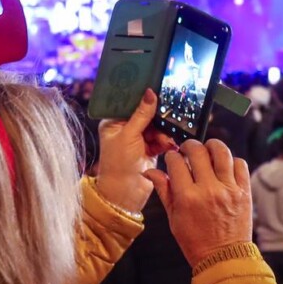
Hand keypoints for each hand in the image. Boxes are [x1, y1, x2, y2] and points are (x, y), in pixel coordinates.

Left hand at [96, 89, 173, 212]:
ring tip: (164, 141)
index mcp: (114, 122)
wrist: (125, 193)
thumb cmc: (118, 164)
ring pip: (156, 127)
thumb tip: (150, 93)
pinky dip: (166, 142)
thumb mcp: (129, 135)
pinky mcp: (150, 149)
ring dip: (163, 133)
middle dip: (157, 118)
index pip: (129, 103)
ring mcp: (138, 139)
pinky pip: (162, 139)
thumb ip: (142, 114)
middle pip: (146, 114)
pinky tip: (168, 146)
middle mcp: (126, 129)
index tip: (156, 91)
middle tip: (166, 118)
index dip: (142, 98)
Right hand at [144, 138, 251, 267]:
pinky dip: (231, 160)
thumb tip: (150, 172)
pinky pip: (240, 164)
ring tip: (207, 150)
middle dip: (189, 146)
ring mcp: (229, 189)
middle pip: (198, 151)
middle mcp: (209, 189)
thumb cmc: (196, 241)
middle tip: (187, 151)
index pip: (176, 162)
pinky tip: (224, 166)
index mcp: (187, 197)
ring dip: (212, 146)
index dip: (171, 156)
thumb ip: (164, 191)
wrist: (224, 258)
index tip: (172, 159)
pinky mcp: (244, 191)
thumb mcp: (174, 218)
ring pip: (222, 152)